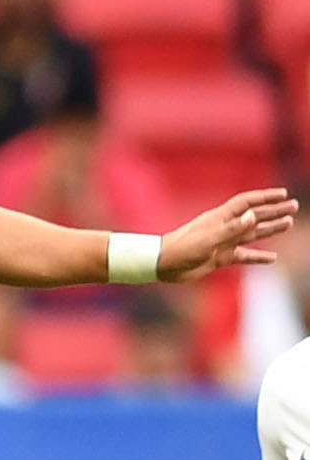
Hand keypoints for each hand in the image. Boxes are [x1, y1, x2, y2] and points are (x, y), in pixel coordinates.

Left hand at [157, 189, 298, 280]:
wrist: (164, 264)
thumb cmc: (183, 248)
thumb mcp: (209, 238)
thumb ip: (232, 228)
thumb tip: (253, 216)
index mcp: (221, 217)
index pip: (247, 203)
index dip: (265, 197)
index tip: (283, 194)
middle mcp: (224, 227)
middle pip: (254, 216)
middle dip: (274, 211)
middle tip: (294, 207)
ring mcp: (223, 242)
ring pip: (252, 234)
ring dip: (271, 229)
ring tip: (288, 224)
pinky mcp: (220, 258)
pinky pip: (244, 255)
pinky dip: (258, 256)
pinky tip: (272, 258)